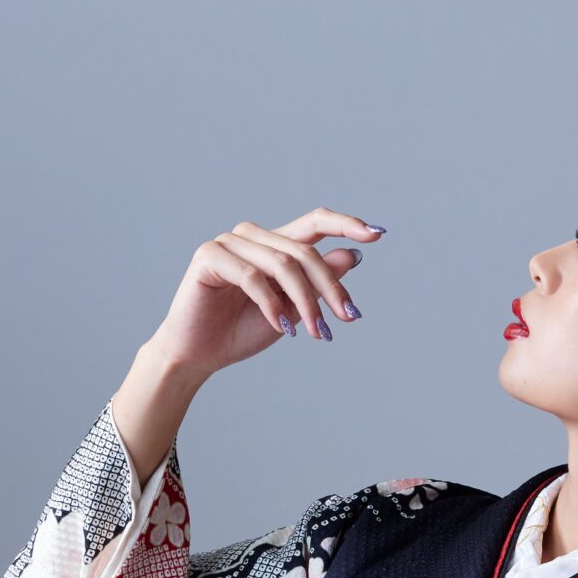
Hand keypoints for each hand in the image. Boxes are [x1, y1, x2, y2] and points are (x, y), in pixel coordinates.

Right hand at [151, 206, 379, 377]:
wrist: (199, 355)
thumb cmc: (242, 331)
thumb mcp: (292, 309)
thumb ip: (318, 282)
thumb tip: (353, 255)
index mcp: (273, 244)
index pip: (315, 222)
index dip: (347, 224)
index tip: (378, 234)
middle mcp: (252, 236)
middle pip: (304, 251)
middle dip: (331, 287)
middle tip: (347, 317)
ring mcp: (229, 242)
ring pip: (283, 264)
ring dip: (305, 301)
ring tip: (315, 333)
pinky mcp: (209, 256)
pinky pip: (252, 277)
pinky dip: (272, 305)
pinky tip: (282, 328)